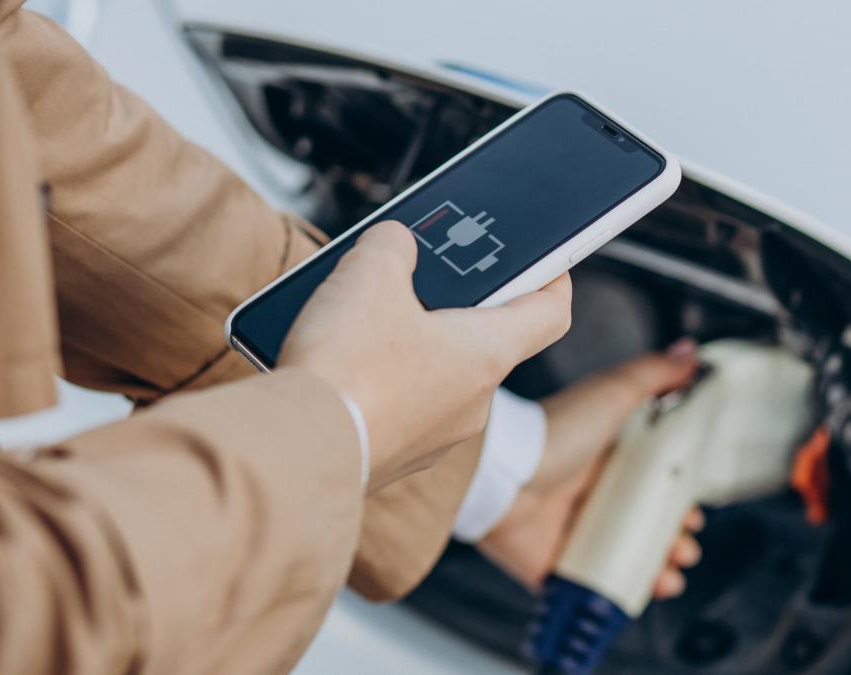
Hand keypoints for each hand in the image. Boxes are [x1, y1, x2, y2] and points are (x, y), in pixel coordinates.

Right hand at [280, 222, 571, 490]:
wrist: (296, 454)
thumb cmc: (346, 370)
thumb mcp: (369, 272)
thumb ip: (392, 244)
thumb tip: (394, 243)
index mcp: (487, 354)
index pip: (550, 314)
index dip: (553, 279)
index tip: (548, 260)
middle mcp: (473, 403)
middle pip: (484, 341)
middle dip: (456, 304)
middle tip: (428, 275)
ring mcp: (435, 437)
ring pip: (437, 374)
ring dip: (410, 341)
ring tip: (365, 314)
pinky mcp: (395, 455)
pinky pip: (401, 406)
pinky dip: (380, 379)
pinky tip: (341, 360)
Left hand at [478, 340, 704, 598]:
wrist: (505, 475)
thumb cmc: (554, 432)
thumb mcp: (612, 392)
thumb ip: (654, 374)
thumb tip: (690, 353)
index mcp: (605, 458)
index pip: (652, 483)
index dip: (677, 499)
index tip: (692, 510)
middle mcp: (589, 495)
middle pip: (644, 525)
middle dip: (673, 539)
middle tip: (684, 544)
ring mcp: (571, 530)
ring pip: (624, 558)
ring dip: (656, 568)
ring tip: (670, 571)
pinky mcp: (554, 563)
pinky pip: (592, 585)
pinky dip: (620, 592)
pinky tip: (643, 589)